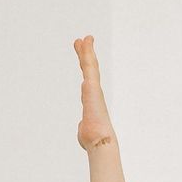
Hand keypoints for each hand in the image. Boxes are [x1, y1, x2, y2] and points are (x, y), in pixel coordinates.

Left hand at [74, 34, 115, 152]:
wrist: (99, 142)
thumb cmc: (93, 141)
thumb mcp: (85, 131)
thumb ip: (83, 126)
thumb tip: (83, 129)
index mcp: (92, 102)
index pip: (88, 82)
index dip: (86, 70)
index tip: (83, 59)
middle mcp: (94, 93)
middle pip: (89, 71)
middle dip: (86, 56)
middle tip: (81, 42)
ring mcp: (94, 89)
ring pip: (90, 66)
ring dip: (86, 52)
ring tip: (83, 39)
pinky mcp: (92, 86)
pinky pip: (88, 66)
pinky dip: (87, 54)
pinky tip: (84, 43)